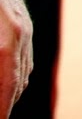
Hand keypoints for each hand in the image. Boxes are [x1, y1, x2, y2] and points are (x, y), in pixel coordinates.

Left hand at [0, 0, 30, 116]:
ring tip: (2, 107)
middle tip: (1, 117)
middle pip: (17, 82)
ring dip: (11, 94)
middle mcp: (21, 34)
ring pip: (23, 72)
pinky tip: (6, 86)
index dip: (3, 106)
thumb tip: (0, 74)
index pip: (7, 82)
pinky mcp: (24, 24)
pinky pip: (25, 59)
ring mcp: (26, 28)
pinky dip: (16, 78)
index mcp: (7, 37)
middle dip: (6, 104)